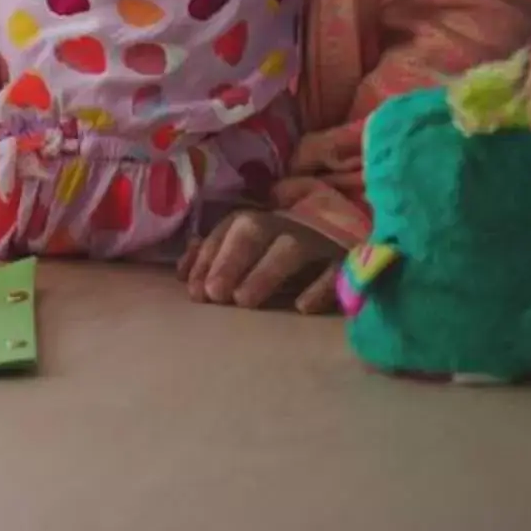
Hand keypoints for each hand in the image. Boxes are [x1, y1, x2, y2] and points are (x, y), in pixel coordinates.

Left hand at [180, 207, 343, 312]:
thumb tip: (183, 274)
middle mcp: (285, 226)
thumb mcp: (247, 258)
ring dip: (265, 273)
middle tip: (214, 294)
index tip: (195, 291)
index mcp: (256, 223)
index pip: (226, 233)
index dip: (208, 259)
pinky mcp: (347, 262)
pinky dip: (320, 288)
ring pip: (292, 249)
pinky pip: (336, 271)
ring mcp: (318, 242)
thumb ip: (213, 261)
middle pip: (255, 231)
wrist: (341, 248)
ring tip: (244, 301)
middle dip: (230, 260)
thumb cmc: (279, 259)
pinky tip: (302, 307)